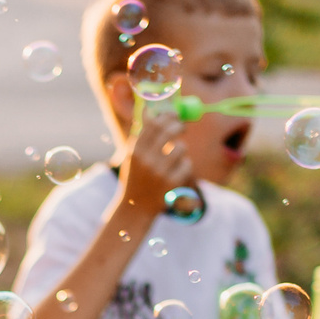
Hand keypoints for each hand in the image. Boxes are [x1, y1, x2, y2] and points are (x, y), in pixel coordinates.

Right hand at [116, 96, 188, 212]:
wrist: (136, 207)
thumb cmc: (136, 177)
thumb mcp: (132, 156)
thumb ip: (141, 134)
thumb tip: (149, 110)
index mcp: (135, 151)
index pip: (153, 125)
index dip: (166, 116)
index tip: (173, 114)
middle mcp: (146, 160)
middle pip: (168, 132)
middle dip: (178, 126)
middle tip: (182, 126)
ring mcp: (159, 173)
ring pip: (181, 148)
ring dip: (181, 149)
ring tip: (174, 157)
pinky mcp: (172, 183)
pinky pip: (187, 164)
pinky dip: (184, 166)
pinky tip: (176, 173)